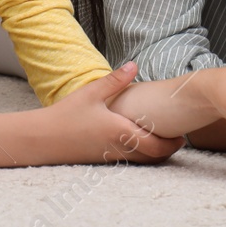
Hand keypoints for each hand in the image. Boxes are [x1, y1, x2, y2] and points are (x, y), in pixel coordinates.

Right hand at [51, 62, 186, 162]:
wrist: (42, 139)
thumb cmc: (66, 115)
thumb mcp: (91, 93)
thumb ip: (115, 80)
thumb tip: (134, 64)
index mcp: (120, 132)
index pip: (156, 146)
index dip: (172, 144)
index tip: (182, 136)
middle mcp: (119, 149)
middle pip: (153, 158)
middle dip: (168, 151)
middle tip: (178, 140)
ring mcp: (110, 158)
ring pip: (141, 162)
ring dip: (154, 154)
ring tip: (162, 139)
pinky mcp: (101, 161)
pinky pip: (128, 161)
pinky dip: (139, 155)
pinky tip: (137, 141)